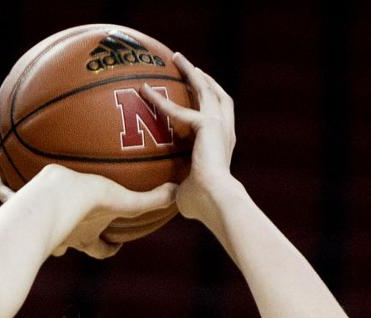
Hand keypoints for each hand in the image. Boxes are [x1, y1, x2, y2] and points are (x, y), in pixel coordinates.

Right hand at [0, 167, 176, 258]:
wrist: (49, 202)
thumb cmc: (85, 205)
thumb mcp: (121, 202)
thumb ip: (148, 200)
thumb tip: (177, 193)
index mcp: (85, 235)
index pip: (101, 249)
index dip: (109, 248)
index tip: (114, 243)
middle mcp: (63, 233)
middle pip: (67, 242)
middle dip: (69, 238)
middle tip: (71, 224)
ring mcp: (40, 223)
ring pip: (36, 225)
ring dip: (33, 216)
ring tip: (32, 201)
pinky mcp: (18, 206)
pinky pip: (8, 199)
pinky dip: (3, 193)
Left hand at [141, 53, 235, 222]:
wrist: (216, 201)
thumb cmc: (203, 205)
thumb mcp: (186, 193)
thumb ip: (176, 187)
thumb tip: (161, 196)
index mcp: (222, 147)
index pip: (215, 119)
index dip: (205, 107)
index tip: (191, 98)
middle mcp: (225, 133)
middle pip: (218, 96)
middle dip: (204, 80)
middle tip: (188, 67)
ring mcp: (220, 126)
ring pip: (207, 89)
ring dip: (192, 72)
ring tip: (177, 58)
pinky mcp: (209, 125)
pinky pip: (181, 109)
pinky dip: (162, 101)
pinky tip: (145, 92)